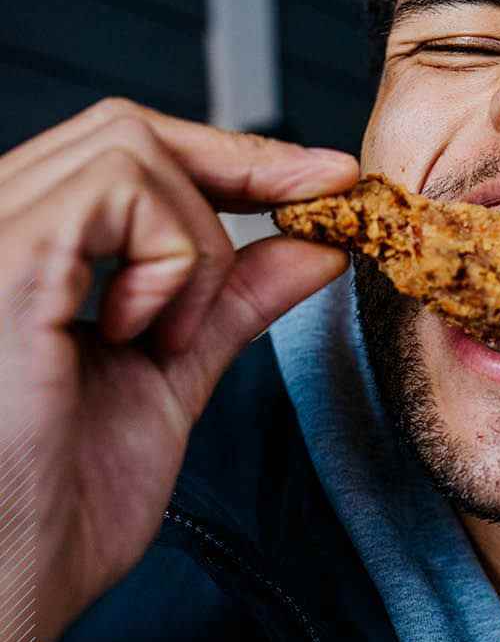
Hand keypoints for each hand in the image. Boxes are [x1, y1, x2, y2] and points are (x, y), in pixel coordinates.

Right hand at [0, 97, 358, 641]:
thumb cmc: (52, 512)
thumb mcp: (167, 381)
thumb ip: (230, 303)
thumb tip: (314, 244)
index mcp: (19, 255)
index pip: (127, 157)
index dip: (234, 157)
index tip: (327, 177)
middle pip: (128, 129)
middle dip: (239, 162)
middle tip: (318, 201)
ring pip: (130, 146)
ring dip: (193, 242)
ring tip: (162, 337)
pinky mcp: (2, 256)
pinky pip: (117, 188)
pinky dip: (167, 258)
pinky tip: (135, 334)